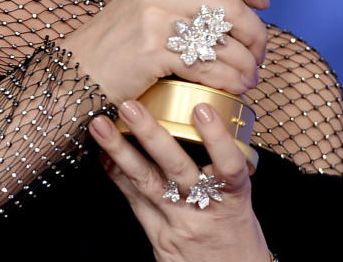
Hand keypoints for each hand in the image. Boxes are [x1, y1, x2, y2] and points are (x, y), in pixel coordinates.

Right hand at [59, 0, 268, 104]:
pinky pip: (209, 67)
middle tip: (259, 54)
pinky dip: (230, 80)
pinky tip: (234, 88)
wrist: (75, 71)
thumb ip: (181, 0)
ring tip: (250, 79)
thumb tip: (231, 12)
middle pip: (232, 7)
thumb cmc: (115, 46)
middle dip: (257, 35)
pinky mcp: (153, 51)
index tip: (262, 2)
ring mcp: (156, 20)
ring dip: (247, 65)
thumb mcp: (146, 6)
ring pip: (225, 41)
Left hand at [89, 99, 269, 261]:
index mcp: (234, 197)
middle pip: (176, 168)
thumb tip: (205, 113)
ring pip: (146, 182)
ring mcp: (177, 223)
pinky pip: (134, 201)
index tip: (201, 108)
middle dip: (150, 134)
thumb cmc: (236, 232)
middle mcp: (204, 209)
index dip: (216, 137)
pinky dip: (116, 175)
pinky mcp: (158, 237)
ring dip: (119, 150)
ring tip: (100, 125)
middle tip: (129, 106)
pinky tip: (100, 154)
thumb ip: (224, 164)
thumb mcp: (241, 199)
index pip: (229, 165)